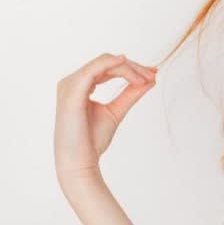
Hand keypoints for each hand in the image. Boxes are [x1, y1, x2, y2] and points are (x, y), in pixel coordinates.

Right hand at [55, 52, 157, 189]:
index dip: (130, 68)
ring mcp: (70, 85)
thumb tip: (150, 80)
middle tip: (152, 75)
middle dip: (132, 67)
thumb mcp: (116, 111)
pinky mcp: (72, 92)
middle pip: (106, 62)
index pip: (106, 67)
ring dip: (128, 68)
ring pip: (103, 63)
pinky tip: (126, 63)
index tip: (152, 74)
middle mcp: (71, 82)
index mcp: (79, 85)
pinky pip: (93, 69)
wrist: (79, 161)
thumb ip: (131, 94)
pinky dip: (111, 64)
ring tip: (146, 78)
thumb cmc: (92, 140)